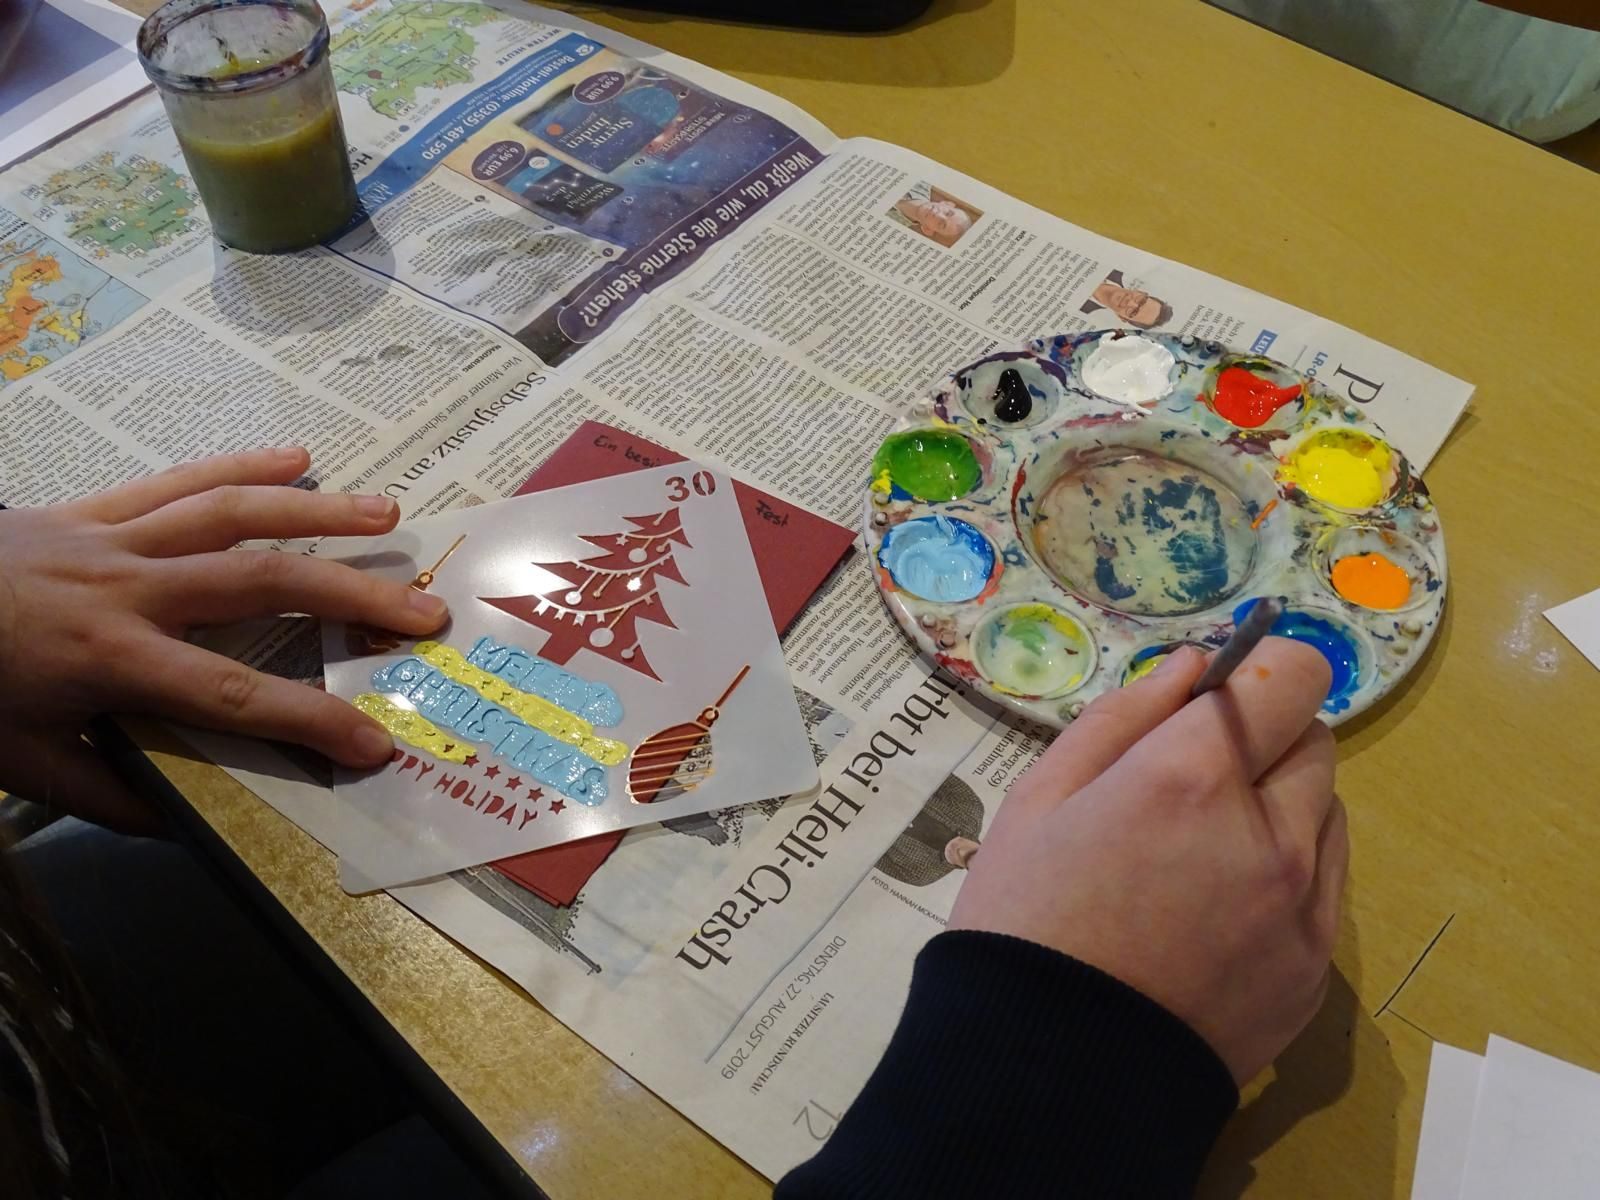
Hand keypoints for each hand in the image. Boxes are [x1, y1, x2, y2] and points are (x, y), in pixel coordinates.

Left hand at [0, 448, 448, 832]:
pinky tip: (297, 456)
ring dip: (316, 514)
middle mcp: (126, 589)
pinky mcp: (92, 508)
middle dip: (349, 596)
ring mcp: (111, 536)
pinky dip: (240, 465)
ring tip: (388, 518)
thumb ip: (103, 794)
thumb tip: (182, 825)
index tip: (376, 741)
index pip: (229, 697)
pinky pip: (177, 479)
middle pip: (257, 583)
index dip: (307, 721)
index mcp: (109, 659)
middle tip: (422, 610)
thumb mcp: (15, 762)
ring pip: (230, 514)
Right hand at [949, 639, 1345, 1082]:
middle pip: (1314, 740)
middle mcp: (1269, 831)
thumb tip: (1194, 665)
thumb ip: (1122, 716)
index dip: (1259, 671)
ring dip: (1281, 805)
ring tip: (1203, 853)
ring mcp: (1304, 905)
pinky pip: (1324, 883)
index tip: (1220, 696)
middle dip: (1263, 740)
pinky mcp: (1317, 968)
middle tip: (1192, 783)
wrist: (1053, 1068)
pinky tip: (1220, 910)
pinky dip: (1288, 873)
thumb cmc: (1026, 917)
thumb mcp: (1040, 796)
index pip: (1293, 674)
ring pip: (1327, 810)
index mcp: (1192, 775)